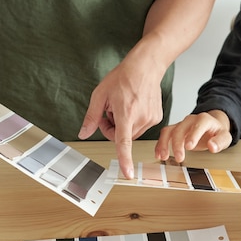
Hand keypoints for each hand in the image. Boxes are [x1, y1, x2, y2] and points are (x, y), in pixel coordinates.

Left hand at [77, 59, 162, 178]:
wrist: (146, 66)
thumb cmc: (122, 78)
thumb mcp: (99, 95)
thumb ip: (91, 117)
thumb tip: (83, 133)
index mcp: (125, 113)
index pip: (124, 142)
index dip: (125, 159)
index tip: (128, 174)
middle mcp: (140, 118)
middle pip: (122, 138)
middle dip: (113, 130)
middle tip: (109, 113)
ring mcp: (151, 119)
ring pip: (132, 134)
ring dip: (124, 125)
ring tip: (123, 106)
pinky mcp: (157, 118)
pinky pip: (141, 128)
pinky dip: (134, 121)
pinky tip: (133, 106)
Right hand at [154, 110, 232, 162]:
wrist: (212, 127)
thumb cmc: (217, 133)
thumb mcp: (225, 137)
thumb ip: (220, 141)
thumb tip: (212, 146)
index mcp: (204, 120)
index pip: (198, 124)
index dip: (193, 135)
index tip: (189, 147)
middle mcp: (190, 120)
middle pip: (180, 129)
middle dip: (177, 144)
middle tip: (179, 158)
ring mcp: (181, 125)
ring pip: (169, 131)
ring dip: (164, 144)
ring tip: (163, 156)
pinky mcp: (174, 131)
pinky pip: (164, 135)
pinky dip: (160, 145)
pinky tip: (159, 155)